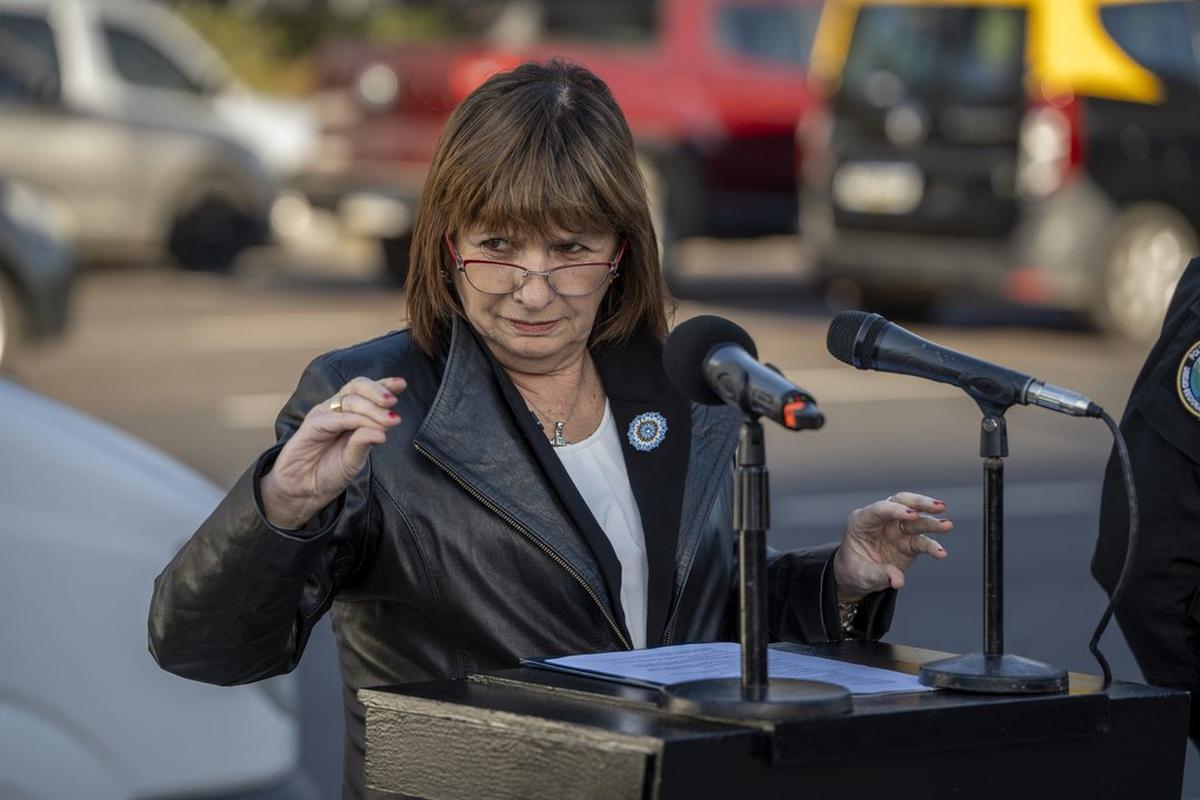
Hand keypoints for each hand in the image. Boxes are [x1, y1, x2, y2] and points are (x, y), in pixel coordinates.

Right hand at [260, 376, 405, 528]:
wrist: (303, 490)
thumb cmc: (328, 473)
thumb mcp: (354, 460)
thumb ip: (366, 443)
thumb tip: (384, 432)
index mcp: (349, 414)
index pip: (366, 392)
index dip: (384, 385)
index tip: (402, 384)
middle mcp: (336, 410)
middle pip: (358, 387)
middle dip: (378, 391)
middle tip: (393, 402)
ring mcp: (324, 415)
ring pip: (350, 400)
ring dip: (373, 409)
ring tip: (390, 421)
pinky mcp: (312, 425)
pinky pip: (337, 418)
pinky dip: (356, 421)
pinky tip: (372, 430)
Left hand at [833, 492, 951, 602]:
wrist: (857, 578)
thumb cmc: (854, 570)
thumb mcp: (861, 574)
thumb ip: (880, 574)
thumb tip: (898, 581)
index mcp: (862, 522)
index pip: (880, 509)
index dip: (896, 510)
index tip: (912, 514)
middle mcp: (881, 521)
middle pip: (902, 504)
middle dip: (920, 503)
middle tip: (938, 507)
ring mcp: (896, 530)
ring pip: (917, 520)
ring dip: (932, 521)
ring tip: (947, 525)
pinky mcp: (908, 543)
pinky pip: (922, 541)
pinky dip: (932, 546)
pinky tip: (941, 553)